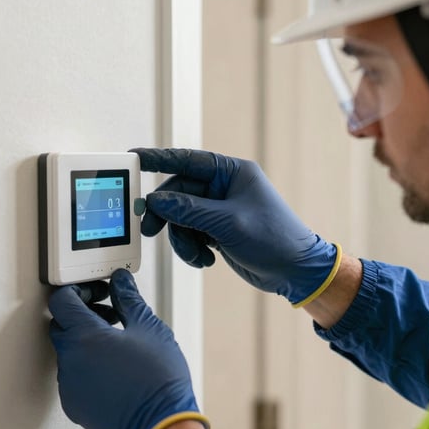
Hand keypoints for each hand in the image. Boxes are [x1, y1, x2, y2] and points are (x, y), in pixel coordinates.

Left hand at [49, 270, 208, 428]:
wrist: (160, 425)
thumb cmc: (157, 381)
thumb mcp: (148, 328)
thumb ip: (128, 299)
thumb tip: (120, 282)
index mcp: (84, 336)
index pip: (62, 301)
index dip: (78, 290)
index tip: (95, 291)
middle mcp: (70, 361)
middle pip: (62, 325)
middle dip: (82, 314)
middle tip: (109, 313)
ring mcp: (70, 386)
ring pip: (68, 352)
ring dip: (85, 341)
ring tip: (116, 342)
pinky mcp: (75, 405)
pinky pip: (74, 376)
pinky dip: (87, 366)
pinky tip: (113, 366)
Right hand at [131, 148, 339, 305]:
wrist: (296, 271)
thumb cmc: (274, 239)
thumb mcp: (227, 223)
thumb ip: (188, 210)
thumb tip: (156, 200)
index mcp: (232, 172)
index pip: (187, 160)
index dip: (158, 158)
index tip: (132, 157)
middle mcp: (224, 187)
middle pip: (178, 193)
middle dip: (167, 215)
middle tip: (150, 230)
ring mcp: (220, 209)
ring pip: (181, 217)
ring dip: (181, 238)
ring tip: (196, 255)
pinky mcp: (218, 229)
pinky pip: (190, 233)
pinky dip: (192, 248)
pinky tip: (206, 260)